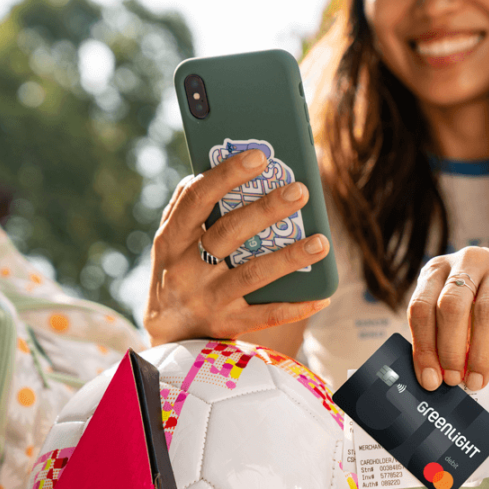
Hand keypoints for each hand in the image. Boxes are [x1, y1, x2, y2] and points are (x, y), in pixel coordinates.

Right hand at [144, 148, 330, 345]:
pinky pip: (266, 316)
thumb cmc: (178, 272)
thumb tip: (219, 166)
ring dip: (289, 257)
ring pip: (252, 274)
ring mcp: (208, 298)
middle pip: (229, 233)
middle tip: (300, 190)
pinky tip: (322, 296)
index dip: (227, 175)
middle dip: (266, 210)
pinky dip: (296, 307)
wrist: (166, 333)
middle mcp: (187, 269)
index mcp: (172, 239)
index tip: (259, 156)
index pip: (197, 199)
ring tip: (322, 242)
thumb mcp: (171, 241)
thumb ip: (189, 208)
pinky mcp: (227, 324)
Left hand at [407, 247, 488, 391]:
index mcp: (438, 269)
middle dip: (450, 349)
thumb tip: (430, 377)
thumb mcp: (455, 308)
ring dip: (479, 353)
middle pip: (451, 307)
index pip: (421, 306)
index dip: (423, 346)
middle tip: (454, 379)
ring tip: (477, 378)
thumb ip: (439, 335)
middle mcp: (466, 261)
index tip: (430, 378)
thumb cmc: (482, 299)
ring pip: (485, 311)